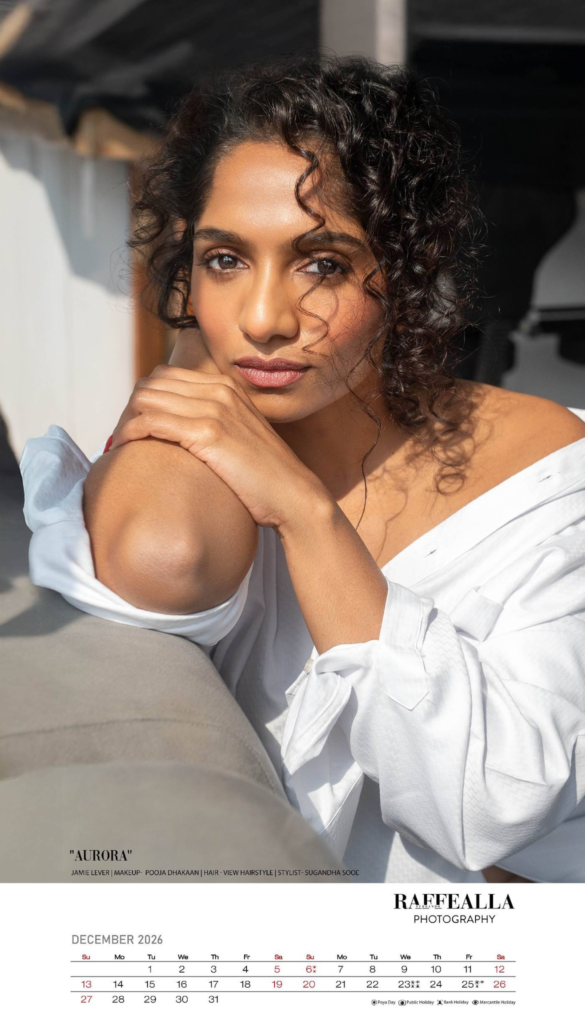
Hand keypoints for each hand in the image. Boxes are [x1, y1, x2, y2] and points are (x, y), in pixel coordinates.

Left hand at [108, 361, 330, 529]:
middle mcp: (219, 390)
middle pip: (151, 385)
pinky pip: (152, 421)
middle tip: (121, 437)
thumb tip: (181, 431)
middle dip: (129, 408)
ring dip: (125, 421)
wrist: (293, 496)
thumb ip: (215, 423)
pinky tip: (125, 448)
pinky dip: (131, 432)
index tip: (133, 425)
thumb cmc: (264, 477)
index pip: (164, 377)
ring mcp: (214, 409)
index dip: (143, 399)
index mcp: (225, 386)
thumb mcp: (239, 436)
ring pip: (146, 400)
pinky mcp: (208, 433)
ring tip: (119, 445)